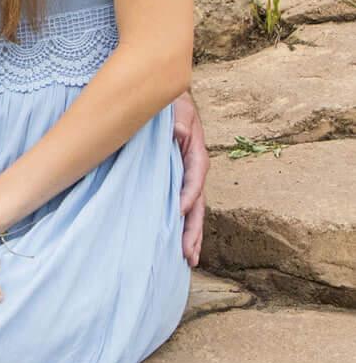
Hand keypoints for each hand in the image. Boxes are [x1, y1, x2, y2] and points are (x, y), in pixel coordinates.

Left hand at [172, 91, 207, 266]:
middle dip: (193, 230)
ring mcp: (185, 179)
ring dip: (189, 235)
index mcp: (196, 154)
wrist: (165, 101)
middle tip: (189, 256)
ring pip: (191, 211)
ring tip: (188, 261)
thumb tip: (180, 134)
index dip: (188, 195)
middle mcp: (193, 171)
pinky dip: (178, 226)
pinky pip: (178, 206)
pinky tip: (174, 245)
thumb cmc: (171, 105)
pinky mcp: (174, 183)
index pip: (195, 178)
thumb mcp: (176, 107)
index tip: (178, 212)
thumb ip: (180, 120)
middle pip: (197, 205)